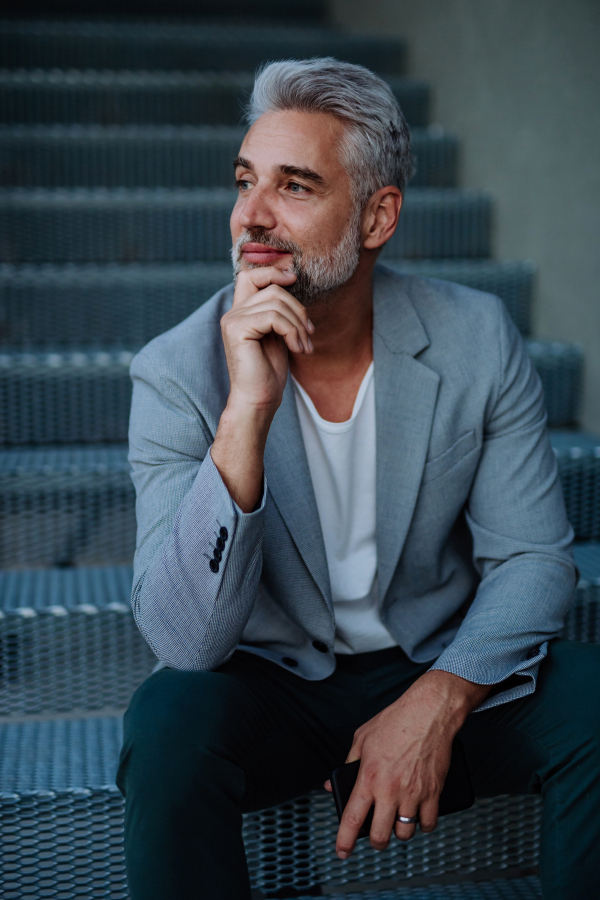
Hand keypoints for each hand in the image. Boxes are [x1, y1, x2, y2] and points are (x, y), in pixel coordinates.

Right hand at [220, 266, 314, 414]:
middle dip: (298, 310)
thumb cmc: (269, 372)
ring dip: (299, 325)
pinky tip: (297, 349)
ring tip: (305, 346)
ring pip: (277, 303)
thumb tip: (291, 280)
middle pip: (273, 289)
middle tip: (310, 334)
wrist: (258, 400)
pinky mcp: (237, 330)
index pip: (250, 275)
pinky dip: (292, 332)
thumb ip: (278, 311)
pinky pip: (274, 317)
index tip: (294, 278)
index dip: (272, 270)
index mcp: (241, 312)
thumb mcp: (277, 335)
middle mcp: (232, 313)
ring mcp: (232, 320)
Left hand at [324, 670, 489, 857]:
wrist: (428, 712)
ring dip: (399, 832)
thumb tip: (332, 783)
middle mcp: (390, 789)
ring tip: (397, 822)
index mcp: (368, 777)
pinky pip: (429, 823)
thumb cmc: (394, 721)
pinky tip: (418, 817)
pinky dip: (423, 825)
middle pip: (379, 835)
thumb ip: (347, 763)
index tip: (342, 852)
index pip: (351, 818)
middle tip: (375, 836)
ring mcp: (413, 793)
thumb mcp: (362, 738)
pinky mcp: (433, 792)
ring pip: (405, 833)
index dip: (344, 841)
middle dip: (375, 841)